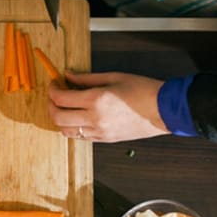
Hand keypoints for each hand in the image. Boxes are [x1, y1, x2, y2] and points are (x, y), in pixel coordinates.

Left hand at [48, 71, 167, 141]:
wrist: (165, 110)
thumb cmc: (143, 90)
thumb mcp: (113, 77)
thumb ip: (86, 78)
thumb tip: (68, 76)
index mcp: (96, 100)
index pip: (61, 99)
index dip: (52, 90)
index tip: (54, 83)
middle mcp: (95, 119)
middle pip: (58, 118)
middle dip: (51, 106)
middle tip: (55, 96)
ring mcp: (99, 132)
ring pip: (66, 131)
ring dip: (60, 119)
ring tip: (65, 107)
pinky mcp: (104, 140)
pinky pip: (80, 137)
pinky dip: (72, 128)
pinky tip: (77, 117)